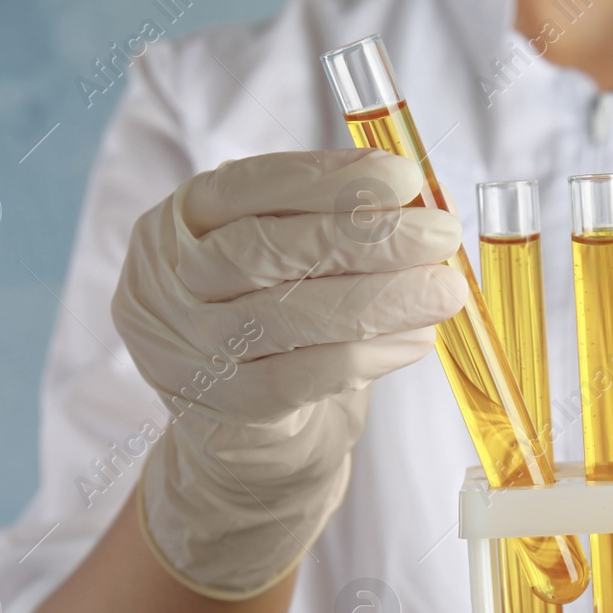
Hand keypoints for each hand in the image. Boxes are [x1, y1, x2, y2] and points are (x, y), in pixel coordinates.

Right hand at [112, 149, 465, 597]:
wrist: (247, 435)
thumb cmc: (277, 319)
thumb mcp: (287, 258)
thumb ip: (336, 225)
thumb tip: (424, 205)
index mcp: (176, 224)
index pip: (243, 188)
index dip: (325, 179)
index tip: (402, 177)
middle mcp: (168, 283)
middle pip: (262, 251)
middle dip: (363, 237)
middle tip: (439, 233)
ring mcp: (188, 351)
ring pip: (285, 316)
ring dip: (380, 298)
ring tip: (444, 289)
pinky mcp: (225, 410)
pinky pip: (303, 377)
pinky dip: (370, 354)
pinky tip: (418, 338)